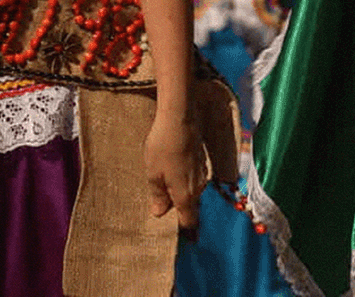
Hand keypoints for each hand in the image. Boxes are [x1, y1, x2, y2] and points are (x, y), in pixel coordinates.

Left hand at [144, 110, 204, 229]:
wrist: (179, 117)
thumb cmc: (163, 147)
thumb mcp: (153, 174)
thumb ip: (158, 196)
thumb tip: (160, 212)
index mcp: (186, 196)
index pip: (189, 222)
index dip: (184, 232)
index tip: (177, 238)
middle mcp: (198, 187)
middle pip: (189, 206)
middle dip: (178, 210)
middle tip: (161, 209)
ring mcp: (201, 172)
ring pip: (191, 190)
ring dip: (179, 192)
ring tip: (161, 188)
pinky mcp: (200, 158)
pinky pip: (191, 176)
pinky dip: (182, 178)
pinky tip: (169, 169)